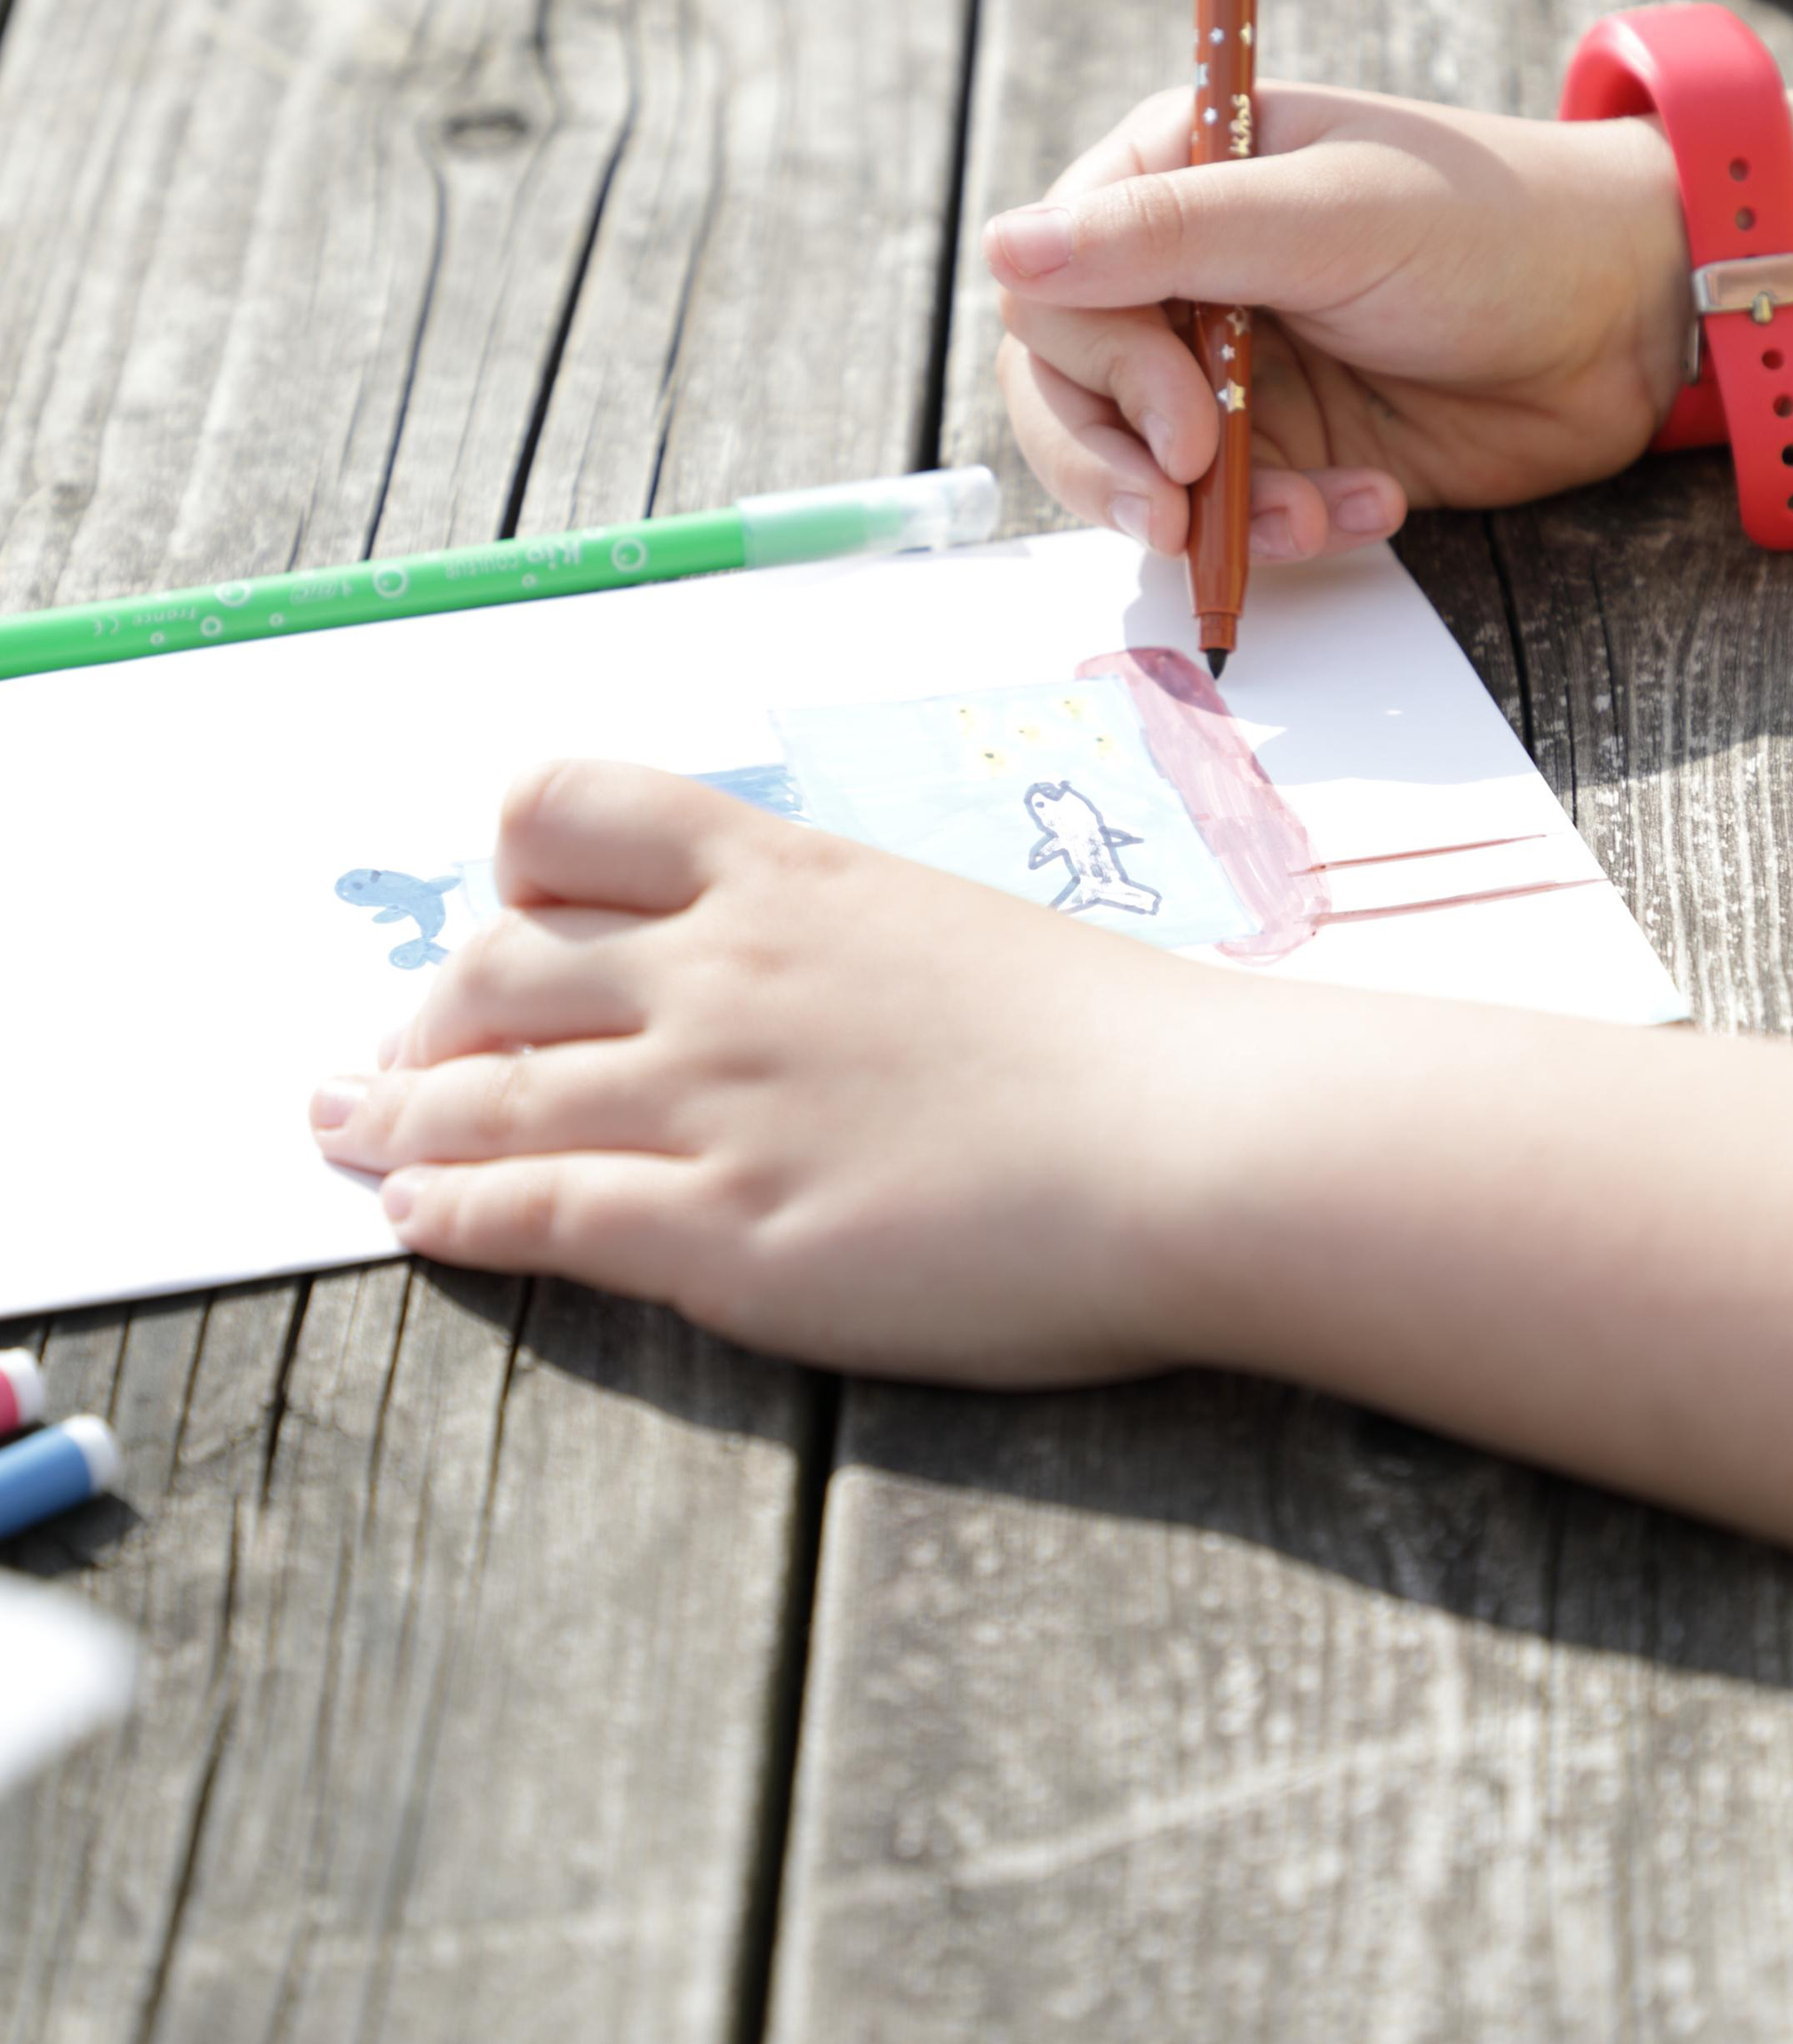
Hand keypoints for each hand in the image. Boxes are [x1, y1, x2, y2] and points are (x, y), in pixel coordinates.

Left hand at [306, 760, 1235, 1378]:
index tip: (509, 915)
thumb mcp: (957, 937)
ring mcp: (711, 1100)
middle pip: (496, 959)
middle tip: (398, 1061)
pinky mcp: (721, 1234)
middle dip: (428, 1015)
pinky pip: (533, 1212)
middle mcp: (722, 969)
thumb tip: (807, 985)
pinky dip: (451, 1217)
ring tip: (346, 1137)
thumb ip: (851, 947)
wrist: (1194, 1140)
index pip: (579, 809)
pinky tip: (415, 1227)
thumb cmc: (1116, 1046)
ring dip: (392, 1119)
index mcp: (790, 877)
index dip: (516, 864)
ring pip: (481, 1091)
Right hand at [989, 83, 1690, 557]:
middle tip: (1186, 510)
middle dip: (1121, 462)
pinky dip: (1285, 530)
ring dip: (1207, 513)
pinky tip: (1370, 505)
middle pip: (1065, 386)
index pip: (1052, 279)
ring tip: (1303, 517)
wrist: (1633, 320)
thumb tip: (1003, 248)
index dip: (1095, 363)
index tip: (1182, 420)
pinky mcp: (1287, 447)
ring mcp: (1228, 365)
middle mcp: (1184, 268)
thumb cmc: (1495, 227)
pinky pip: (1229, 515)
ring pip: (1136, 467)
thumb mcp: (1328, 218)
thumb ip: (1168, 238)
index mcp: (1177, 171)